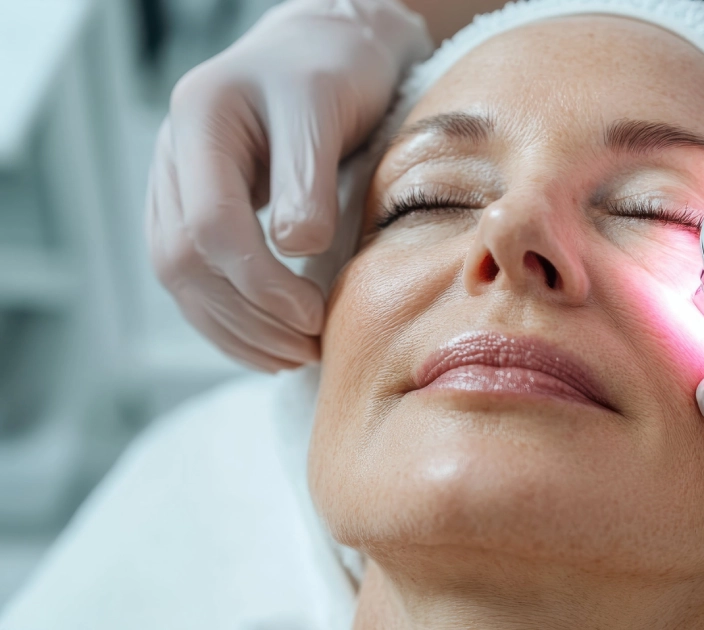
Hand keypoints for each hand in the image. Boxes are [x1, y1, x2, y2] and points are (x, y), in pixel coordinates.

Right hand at [147, 0, 431, 370]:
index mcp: (200, 120)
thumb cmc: (335, 68)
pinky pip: (193, 278)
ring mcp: (177, 184)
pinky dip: (228, 320)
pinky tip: (268, 344)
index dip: (258, 282)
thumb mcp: (328, 106)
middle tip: (309, 347)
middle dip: (246, 316)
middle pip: (182, 261)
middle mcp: (174, 155)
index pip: (209, 225)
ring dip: (234, 330)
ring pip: (179, 279)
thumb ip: (308, 175)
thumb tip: (296, 249)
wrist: (327, 47)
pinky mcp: (194, 208)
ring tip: (294, 357)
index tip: (311, 316)